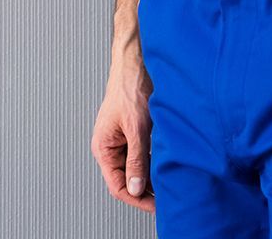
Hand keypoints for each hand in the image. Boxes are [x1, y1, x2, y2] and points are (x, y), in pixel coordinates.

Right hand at [91, 67, 154, 212]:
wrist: (137, 65)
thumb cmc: (130, 89)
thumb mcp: (136, 128)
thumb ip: (136, 160)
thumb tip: (136, 188)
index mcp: (103, 147)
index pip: (117, 185)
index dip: (137, 199)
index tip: (156, 205)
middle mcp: (110, 147)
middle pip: (126, 181)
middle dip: (145, 191)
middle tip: (166, 198)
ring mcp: (122, 142)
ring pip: (136, 170)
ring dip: (150, 178)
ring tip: (168, 183)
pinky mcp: (133, 135)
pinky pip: (142, 158)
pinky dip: (153, 165)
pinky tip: (166, 167)